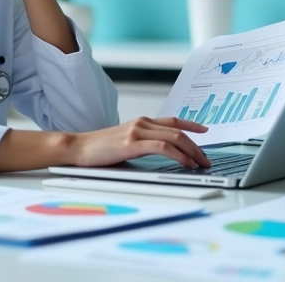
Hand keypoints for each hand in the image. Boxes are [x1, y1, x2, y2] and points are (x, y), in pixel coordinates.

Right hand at [70, 117, 210, 168]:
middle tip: (207, 159)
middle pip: (178, 131)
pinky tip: (186, 163)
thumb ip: (141, 143)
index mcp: (140, 122)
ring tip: (201, 163)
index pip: (172, 121)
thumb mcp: (124, 142)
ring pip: (174, 138)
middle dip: (197, 145)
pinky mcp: (132, 143)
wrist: (78, 148)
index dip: (191, 125)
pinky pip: (163, 147)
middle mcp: (141, 123)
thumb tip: (159, 154)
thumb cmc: (98, 149)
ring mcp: (137, 131)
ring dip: (192, 151)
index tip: (205, 131)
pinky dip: (178, 155)